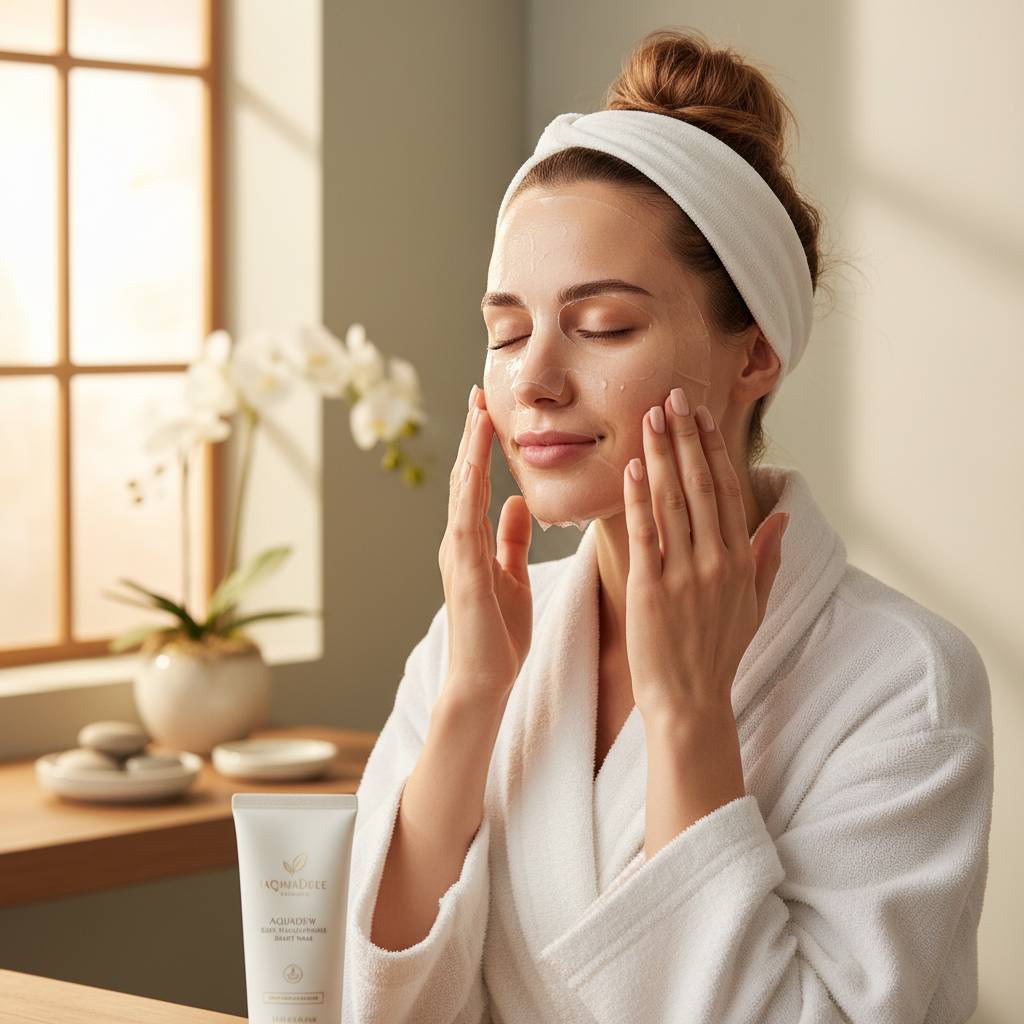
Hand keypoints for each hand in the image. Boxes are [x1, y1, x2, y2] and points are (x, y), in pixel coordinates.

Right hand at [438, 385, 532, 702]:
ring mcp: (458, 555)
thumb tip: (517, 502)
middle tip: (479, 394)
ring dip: (469, 451)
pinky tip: (474, 463)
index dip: (482, 447)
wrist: (483, 682)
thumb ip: (512, 539)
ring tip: (478, 413)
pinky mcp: (465, 572)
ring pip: (461, 491)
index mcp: (473, 542)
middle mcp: (460, 542)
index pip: (477, 484)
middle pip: (465, 478)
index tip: (490, 411)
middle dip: (472, 436)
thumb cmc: (497, 635)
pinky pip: (466, 522)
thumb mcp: (512, 576)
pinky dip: (468, 490)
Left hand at [622, 389, 786, 725]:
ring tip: (651, 416)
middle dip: (686, 437)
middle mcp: (716, 561)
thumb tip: (779, 518)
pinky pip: (645, 534)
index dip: (712, 449)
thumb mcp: (754, 605)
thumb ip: (767, 558)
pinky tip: (633, 466)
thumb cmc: (719, 654)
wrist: (690, 702)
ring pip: (672, 501)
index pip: (725, 491)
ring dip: (661, 454)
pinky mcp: (650, 590)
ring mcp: (684, 575)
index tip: (700, 416)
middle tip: (672, 397)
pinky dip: (638, 498)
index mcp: (741, 561)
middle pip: (699, 485)